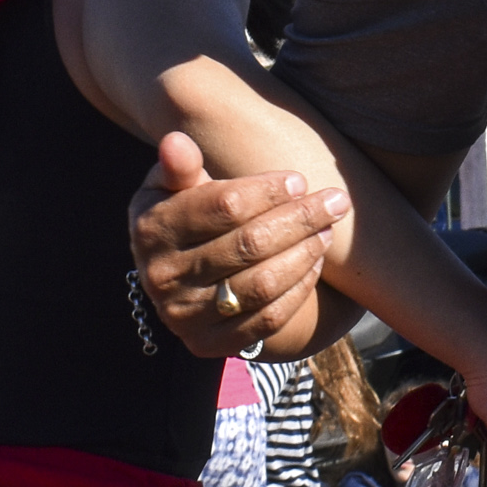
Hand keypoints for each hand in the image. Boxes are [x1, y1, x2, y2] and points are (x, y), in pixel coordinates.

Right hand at [127, 132, 346, 357]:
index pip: (224, 206)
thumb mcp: (175, 188)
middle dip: (301, 219)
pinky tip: (315, 261)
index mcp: (151, 229)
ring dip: (306, 252)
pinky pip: (268, 318)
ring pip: (263, 283)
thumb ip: (180, 166)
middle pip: (249, 244)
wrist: (182, 279)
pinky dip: (299, 288)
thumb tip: (177, 141)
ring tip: (329, 228)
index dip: (268, 192)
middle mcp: (161, 277)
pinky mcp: (209, 344)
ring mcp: (184, 316)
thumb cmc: (188, 216)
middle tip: (336, 200)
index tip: (299, 180)